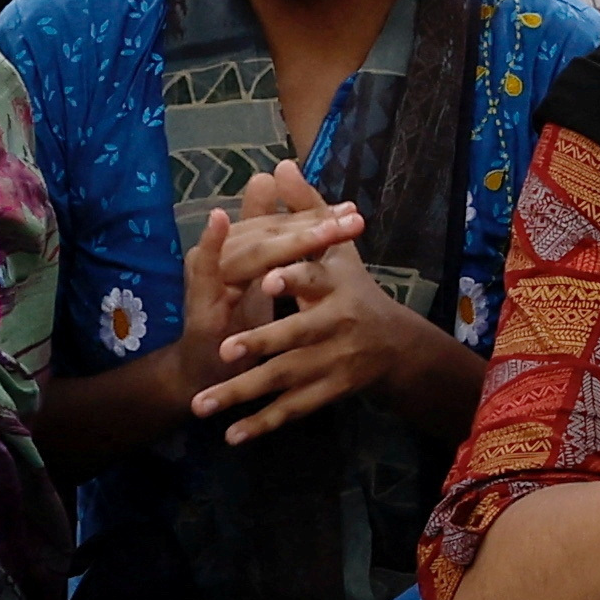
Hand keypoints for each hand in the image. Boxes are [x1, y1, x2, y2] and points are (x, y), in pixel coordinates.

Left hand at [191, 161, 477, 442]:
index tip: (269, 278)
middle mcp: (338, 325)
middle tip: (224, 349)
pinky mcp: (328, 392)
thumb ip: (306, 209)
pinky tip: (233, 436)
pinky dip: (263, 425)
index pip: (315, 279)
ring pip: (285, 379)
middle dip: (261, 342)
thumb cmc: (353, 288)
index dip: (294, 279)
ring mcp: (333, 363)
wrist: (395, 346)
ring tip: (204, 405)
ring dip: (244, 394)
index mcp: (336, 286)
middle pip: (296, 336)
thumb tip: (280, 163)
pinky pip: (293, 410)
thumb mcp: (336, 247)